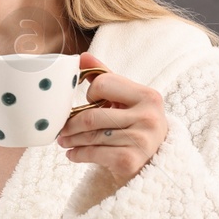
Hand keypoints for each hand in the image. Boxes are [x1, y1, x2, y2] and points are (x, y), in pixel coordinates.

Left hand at [57, 52, 167, 197]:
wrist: (157, 160)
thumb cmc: (136, 123)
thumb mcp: (126, 98)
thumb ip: (106, 77)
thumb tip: (82, 57)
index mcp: (147, 96)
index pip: (103, 84)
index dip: (91, 93)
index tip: (88, 102)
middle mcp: (148, 117)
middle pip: (92, 115)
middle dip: (71, 123)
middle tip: (61, 129)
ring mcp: (140, 140)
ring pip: (91, 137)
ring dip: (71, 140)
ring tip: (63, 140)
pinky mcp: (130, 161)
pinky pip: (94, 154)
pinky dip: (77, 154)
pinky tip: (72, 154)